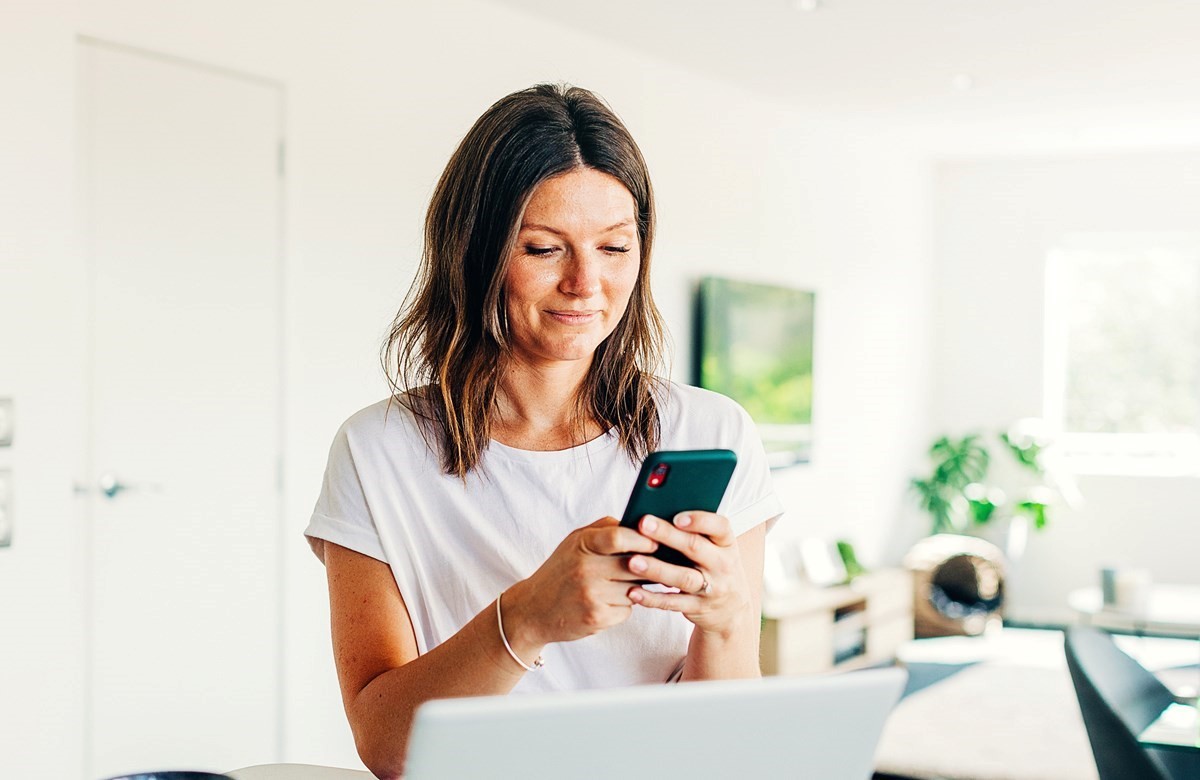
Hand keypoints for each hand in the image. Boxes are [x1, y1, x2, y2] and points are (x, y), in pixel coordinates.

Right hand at [503, 517, 659, 647]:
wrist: (534, 609)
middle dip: (648, 567)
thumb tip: (642, 524)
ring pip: (634, 589)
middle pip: (634, 565)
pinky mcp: (596, 618)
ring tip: (615, 586)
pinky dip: (622, 607)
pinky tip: (606, 603)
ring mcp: (591, 595)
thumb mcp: (576, 541)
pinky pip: (627, 610)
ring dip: (634, 589)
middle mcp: (585, 569)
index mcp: (582, 545)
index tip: (656, 542)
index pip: (619, 537)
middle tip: (656, 566)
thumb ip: (606, 528)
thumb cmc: (561, 570)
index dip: (643, 539)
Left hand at [626, 512, 752, 635]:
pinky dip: (652, 598)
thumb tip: (658, 511)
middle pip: (695, 547)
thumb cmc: (715, 566)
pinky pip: (673, 602)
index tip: (677, 516)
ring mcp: (711, 588)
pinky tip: (633, 591)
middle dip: (668, 535)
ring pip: (683, 577)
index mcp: (726, 543)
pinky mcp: (697, 607)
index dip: (699, 520)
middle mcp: (722, 565)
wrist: (731, 608)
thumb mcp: (716, 548)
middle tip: (643, 523)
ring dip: (656, 569)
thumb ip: (695, 531)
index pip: (720, 526)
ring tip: (632, 561)